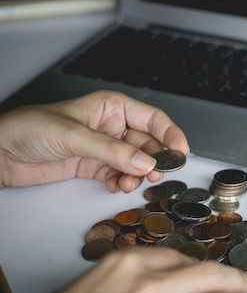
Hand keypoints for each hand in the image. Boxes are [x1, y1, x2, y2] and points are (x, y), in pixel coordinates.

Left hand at [0, 90, 188, 192]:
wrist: (0, 153)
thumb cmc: (28, 129)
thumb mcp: (75, 136)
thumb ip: (113, 152)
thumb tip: (145, 163)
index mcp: (111, 107)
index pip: (152, 119)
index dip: (170, 134)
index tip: (181, 152)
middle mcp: (111, 126)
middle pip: (148, 143)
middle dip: (154, 160)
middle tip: (156, 174)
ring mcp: (104, 147)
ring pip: (135, 162)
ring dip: (137, 175)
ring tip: (130, 183)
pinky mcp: (93, 166)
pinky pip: (118, 175)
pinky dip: (121, 183)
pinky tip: (114, 186)